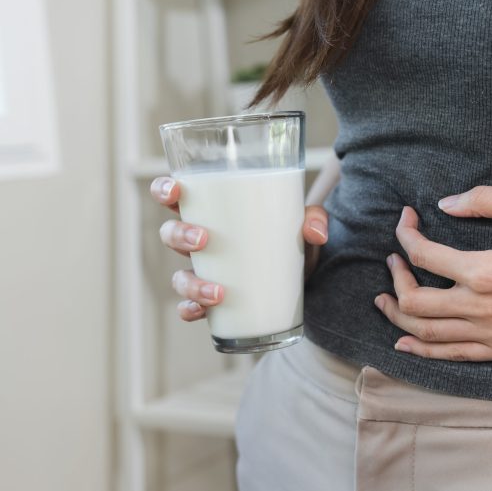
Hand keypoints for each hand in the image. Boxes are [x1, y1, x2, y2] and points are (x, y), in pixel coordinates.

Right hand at [150, 176, 328, 320]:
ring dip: (190, 283)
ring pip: (179, 276)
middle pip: (170, 234)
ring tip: (217, 291)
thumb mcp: (305, 226)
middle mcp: (202, 242)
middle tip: (203, 239)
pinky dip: (191, 309)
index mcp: (215, 213)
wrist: (306, 280)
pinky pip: (190, 306)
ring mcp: (206, 273)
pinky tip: (202, 311)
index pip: (177, 196)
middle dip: (179, 235)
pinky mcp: (214, 301)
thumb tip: (315, 232)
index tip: (176, 190)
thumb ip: (314, 219)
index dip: (165, 190)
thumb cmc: (294, 241)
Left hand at [374, 186, 491, 361]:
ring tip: (384, 302)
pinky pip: (452, 355)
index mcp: (484, 271)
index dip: (406, 235)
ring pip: (427, 334)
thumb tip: (445, 203)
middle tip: (392, 262)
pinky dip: (423, 350)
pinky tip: (405, 343)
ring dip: (399, 316)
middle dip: (395, 279)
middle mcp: (481, 308)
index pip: (423, 256)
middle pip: (415, 301)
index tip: (406, 221)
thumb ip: (484, 200)